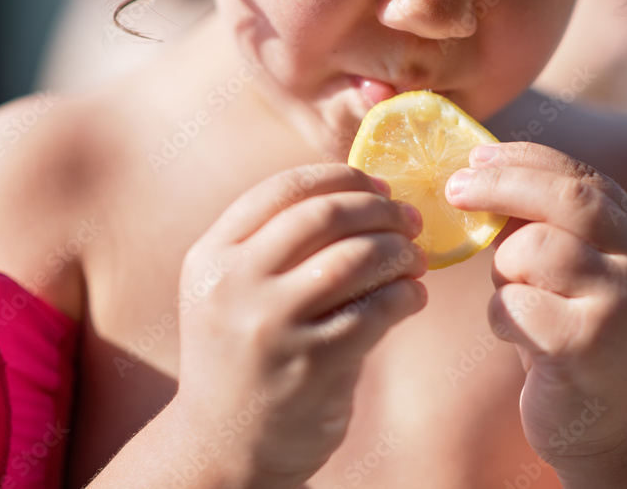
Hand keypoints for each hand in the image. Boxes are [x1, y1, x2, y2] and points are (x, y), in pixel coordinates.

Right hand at [173, 164, 427, 486]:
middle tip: (410, 219)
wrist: (223, 447)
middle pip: (324, 215)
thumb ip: (275, 243)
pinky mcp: (314, 364)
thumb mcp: (230, 291)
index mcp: (212, 256)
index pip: (283, 188)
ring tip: (414, 259)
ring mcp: (273, 325)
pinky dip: (407, 294)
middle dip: (379, 209)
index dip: (341, 177)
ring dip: (399, 251)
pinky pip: (378, 309)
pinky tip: (413, 297)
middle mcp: (235, 284)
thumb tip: (362, 195)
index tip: (377, 185)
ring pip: (355, 258)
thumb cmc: (243, 356)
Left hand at [445, 142, 626, 473]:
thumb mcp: (576, 275)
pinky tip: (520, 339)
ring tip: (517, 301)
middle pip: (566, 198)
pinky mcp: (588, 345)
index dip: (524, 161)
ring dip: (503, 273)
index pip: (581, 178)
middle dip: (499, 186)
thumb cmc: (576, 339)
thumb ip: (548, 227)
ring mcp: (621, 303)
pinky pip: (512, 305)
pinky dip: (500, 317)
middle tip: (452, 188)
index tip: (476, 157)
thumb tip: (481, 173)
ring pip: (530, 250)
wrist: (613, 431)